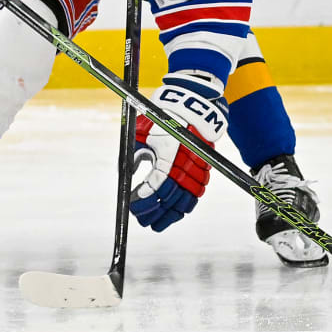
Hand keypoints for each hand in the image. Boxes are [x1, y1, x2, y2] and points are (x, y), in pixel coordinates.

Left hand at [129, 72, 226, 231]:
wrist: (193, 106)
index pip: (153, 187)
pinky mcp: (204, 171)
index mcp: (167, 157)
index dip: (142, 200)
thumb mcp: (142, 132)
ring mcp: (196, 170)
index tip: (132, 205)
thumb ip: (134, 154)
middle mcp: (184, 166)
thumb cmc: (164, 118)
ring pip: (183, 203)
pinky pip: (195, 197)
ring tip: (156, 225)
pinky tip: (174, 215)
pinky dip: (184, 208)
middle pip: (168, 199)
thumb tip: (127, 173)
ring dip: (169, 216)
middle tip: (140, 220)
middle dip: (152, 212)